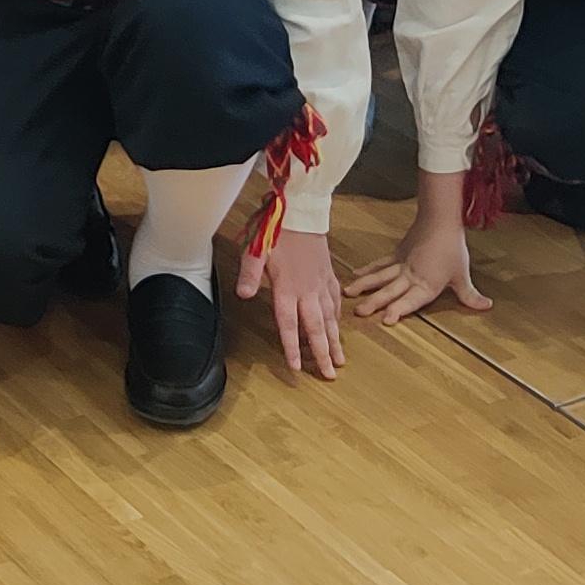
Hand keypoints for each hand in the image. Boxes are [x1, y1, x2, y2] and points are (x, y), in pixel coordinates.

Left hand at [238, 224, 345, 379]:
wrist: (301, 209)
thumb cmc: (276, 229)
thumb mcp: (256, 249)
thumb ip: (250, 274)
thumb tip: (243, 295)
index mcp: (288, 288)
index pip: (289, 324)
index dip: (292, 347)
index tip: (297, 368)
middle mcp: (307, 290)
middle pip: (316, 328)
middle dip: (323, 353)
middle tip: (331, 375)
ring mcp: (320, 282)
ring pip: (330, 317)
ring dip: (335, 340)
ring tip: (341, 359)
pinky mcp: (328, 272)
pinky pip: (335, 300)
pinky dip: (338, 315)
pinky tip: (339, 325)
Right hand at [345, 198, 489, 325]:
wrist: (440, 219)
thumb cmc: (451, 247)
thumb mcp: (462, 274)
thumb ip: (470, 295)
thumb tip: (486, 306)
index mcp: (426, 284)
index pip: (411, 300)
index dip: (399, 309)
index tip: (386, 319)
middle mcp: (410, 276)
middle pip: (390, 291)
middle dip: (375, 302)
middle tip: (359, 312)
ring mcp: (401, 264)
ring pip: (379, 277)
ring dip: (364, 286)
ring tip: (348, 294)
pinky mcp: (397, 254)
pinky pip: (380, 264)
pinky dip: (368, 269)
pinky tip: (356, 274)